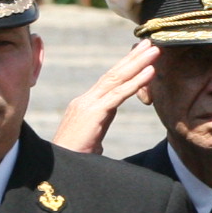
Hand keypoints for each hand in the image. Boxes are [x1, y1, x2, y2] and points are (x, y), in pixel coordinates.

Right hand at [52, 39, 157, 156]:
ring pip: (117, 79)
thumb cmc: (73, 158)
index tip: (140, 54)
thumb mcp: (89, 138)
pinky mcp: (93, 113)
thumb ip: (97, 127)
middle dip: (132, 57)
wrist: (56, 169)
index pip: (108, 81)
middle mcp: (85, 101)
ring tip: (154, 50)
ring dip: (138, 63)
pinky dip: (136, 82)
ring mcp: (88, 105)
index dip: (125, 66)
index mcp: (85, 105)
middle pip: (113, 74)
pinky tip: (150, 71)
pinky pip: (119, 95)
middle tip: (149, 43)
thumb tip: (102, 129)